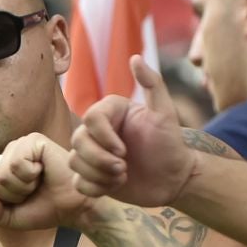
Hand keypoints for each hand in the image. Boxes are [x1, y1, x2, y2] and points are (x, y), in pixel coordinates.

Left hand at [0, 133, 95, 231]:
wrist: (74, 207)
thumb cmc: (46, 209)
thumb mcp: (12, 218)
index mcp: (1, 168)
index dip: (3, 202)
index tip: (24, 200)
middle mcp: (9, 154)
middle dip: (13, 195)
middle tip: (34, 190)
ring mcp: (20, 145)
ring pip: (2, 173)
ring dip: (22, 186)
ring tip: (39, 182)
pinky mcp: (33, 140)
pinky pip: (16, 163)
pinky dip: (30, 175)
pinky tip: (43, 171)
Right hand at [70, 55, 194, 206]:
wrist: (173, 178)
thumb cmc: (171, 144)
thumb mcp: (165, 113)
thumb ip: (153, 83)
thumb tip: (135, 58)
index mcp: (111, 112)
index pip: (91, 119)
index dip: (104, 138)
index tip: (124, 151)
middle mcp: (98, 131)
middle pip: (77, 141)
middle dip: (100, 160)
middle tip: (124, 169)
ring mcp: (92, 154)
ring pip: (73, 162)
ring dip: (98, 174)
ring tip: (123, 177)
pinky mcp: (91, 176)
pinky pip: (77, 183)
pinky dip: (95, 188)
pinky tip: (115, 186)